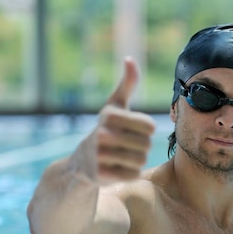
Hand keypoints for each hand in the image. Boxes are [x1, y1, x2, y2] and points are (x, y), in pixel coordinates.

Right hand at [73, 57, 155, 183]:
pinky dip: (130, 173)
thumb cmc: (105, 128)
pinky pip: (133, 175)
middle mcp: (102, 134)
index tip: (134, 130)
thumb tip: (129, 58)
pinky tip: (118, 168)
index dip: (146, 130)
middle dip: (141, 147)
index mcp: (109, 115)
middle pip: (146, 145)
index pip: (150, 126)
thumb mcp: (115, 105)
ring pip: (141, 161)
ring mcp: (100, 155)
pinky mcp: (101, 175)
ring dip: (136, 160)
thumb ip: (127, 83)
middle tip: (127, 146)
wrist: (82, 161)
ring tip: (123, 156)